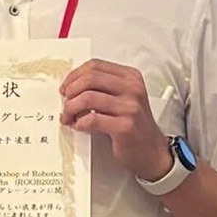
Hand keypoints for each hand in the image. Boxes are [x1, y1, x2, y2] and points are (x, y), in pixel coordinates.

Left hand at [60, 59, 171, 180]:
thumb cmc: (135, 125)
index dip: (74, 75)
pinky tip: (79, 126)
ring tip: (69, 116)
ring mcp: (130, 107)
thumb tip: (72, 85)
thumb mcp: (124, 98)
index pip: (95, 65)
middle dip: (70, 90)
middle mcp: (133, 89)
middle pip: (90, 78)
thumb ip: (103, 87)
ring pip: (87, 98)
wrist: (151, 150)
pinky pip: (91, 120)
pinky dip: (79, 123)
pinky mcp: (124, 127)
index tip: (67, 87)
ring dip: (71, 108)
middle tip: (65, 102)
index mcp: (131, 77)